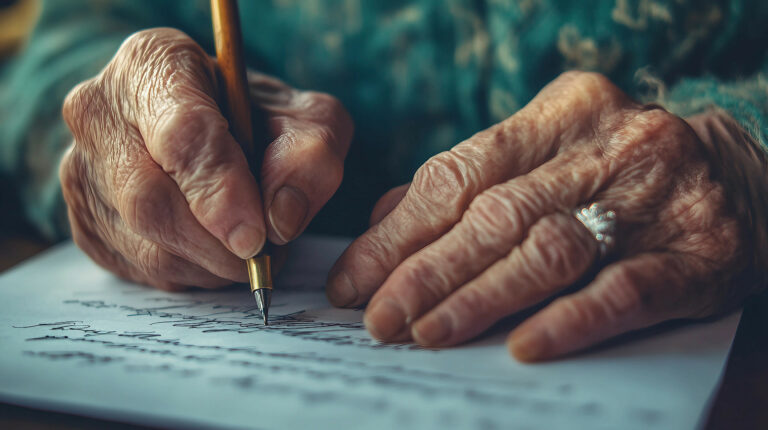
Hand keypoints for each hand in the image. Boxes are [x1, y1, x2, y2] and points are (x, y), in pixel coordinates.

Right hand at [61, 28, 351, 289]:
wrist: (204, 130)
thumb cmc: (252, 119)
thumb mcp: (303, 119)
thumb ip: (310, 154)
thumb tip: (281, 219)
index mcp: (154, 64)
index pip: (182, 133)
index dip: (221, 190)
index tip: (256, 234)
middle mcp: (100, 112)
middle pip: (151, 199)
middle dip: (217, 243)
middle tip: (263, 254)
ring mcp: (81, 170)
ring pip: (145, 244)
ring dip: (209, 263)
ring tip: (245, 247)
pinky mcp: (84, 221)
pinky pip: (138, 268)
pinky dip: (189, 274)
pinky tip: (213, 253)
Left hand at [326, 71, 766, 360]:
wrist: (743, 176)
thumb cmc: (620, 170)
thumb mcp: (549, 151)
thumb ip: (472, 181)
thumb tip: (387, 220)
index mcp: (560, 113)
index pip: (459, 173)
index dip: (399, 232)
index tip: (354, 280)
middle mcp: (606, 146)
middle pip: (496, 214)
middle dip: (425, 271)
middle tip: (378, 320)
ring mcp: (654, 198)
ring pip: (549, 248)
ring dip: (478, 297)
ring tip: (426, 334)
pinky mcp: (698, 252)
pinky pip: (624, 288)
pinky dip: (568, 318)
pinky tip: (522, 345)